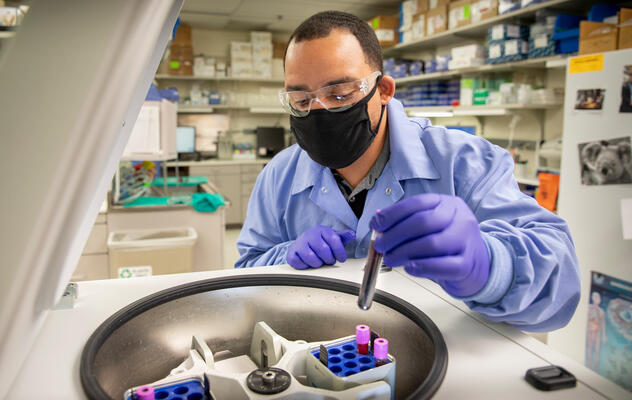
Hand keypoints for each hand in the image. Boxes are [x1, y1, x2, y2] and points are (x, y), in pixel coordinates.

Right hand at [287, 226, 355, 268]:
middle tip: (329, 260)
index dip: (340, 251)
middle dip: (329, 259)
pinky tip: (308, 263)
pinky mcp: (292, 253)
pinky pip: (300, 263)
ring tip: (319, 262)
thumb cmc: (320, 242)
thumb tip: (353, 234)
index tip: (342, 259)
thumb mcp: (332, 237)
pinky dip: (306, 266)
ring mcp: (299, 243)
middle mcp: (309, 235)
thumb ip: (343, 237)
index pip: (334, 239)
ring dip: (318, 263)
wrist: (301, 244)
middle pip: (323, 250)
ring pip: (312, 258)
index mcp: (321, 230)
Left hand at [370, 194, 489, 296]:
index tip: (375, 225)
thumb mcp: (430, 227)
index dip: (393, 214)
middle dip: (395, 234)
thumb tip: (378, 221)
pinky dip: (422, 267)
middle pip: (424, 222)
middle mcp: (460, 218)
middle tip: (380, 246)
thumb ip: (406, 222)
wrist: (478, 265)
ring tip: (390, 259)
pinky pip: (443, 266)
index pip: (417, 203)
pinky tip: (409, 268)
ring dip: (404, 252)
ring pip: (432, 244)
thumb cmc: (446, 244)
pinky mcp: (468, 264)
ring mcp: (466, 241)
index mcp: (448, 204)